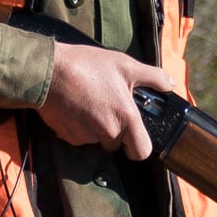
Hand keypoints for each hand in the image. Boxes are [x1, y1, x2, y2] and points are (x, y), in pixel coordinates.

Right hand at [34, 40, 154, 158]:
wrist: (46, 71)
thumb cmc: (86, 66)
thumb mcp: (124, 65)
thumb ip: (152, 77)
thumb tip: (171, 84)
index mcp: (125, 118)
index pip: (141, 151)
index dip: (138, 146)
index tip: (134, 135)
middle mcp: (107, 132)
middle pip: (116, 143)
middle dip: (113, 129)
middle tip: (107, 105)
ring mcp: (85, 137)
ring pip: (96, 139)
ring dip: (94, 126)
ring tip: (88, 101)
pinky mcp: (67, 136)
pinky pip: (78, 137)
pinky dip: (78, 126)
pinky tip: (75, 107)